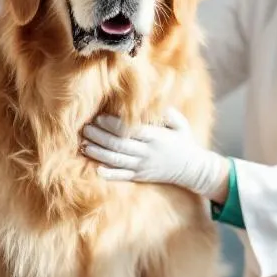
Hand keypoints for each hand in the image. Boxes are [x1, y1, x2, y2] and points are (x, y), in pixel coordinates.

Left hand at [82, 108, 228, 199]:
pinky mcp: (140, 176)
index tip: (99, 117)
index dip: (113, 124)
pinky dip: (109, 174)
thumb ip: (167, 113)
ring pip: (116, 160)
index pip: (130, 130)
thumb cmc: (184, 141)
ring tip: (84, 145)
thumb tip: (152, 100)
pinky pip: (122, 176)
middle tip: (85, 128)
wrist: (191, 169)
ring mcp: (142, 166)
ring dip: (98, 153)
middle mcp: (147, 152)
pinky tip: (95, 169)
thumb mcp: (180, 124)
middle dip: (100, 136)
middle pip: (118, 144)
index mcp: (156, 137)